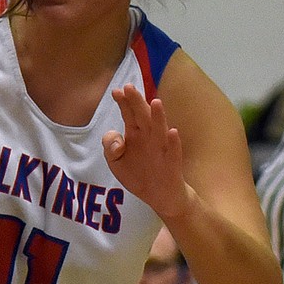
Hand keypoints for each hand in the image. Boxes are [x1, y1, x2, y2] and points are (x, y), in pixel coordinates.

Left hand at [102, 85, 188, 221]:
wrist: (161, 196)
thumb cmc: (138, 175)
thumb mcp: (116, 163)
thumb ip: (110, 148)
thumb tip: (117, 139)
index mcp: (135, 134)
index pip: (129, 114)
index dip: (123, 102)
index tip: (116, 91)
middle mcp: (149, 137)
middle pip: (143, 116)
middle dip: (137, 102)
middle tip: (129, 87)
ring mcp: (162, 149)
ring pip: (160, 130)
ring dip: (158, 117)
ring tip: (155, 102)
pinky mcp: (172, 164)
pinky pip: (174, 152)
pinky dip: (173, 142)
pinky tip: (172, 132)